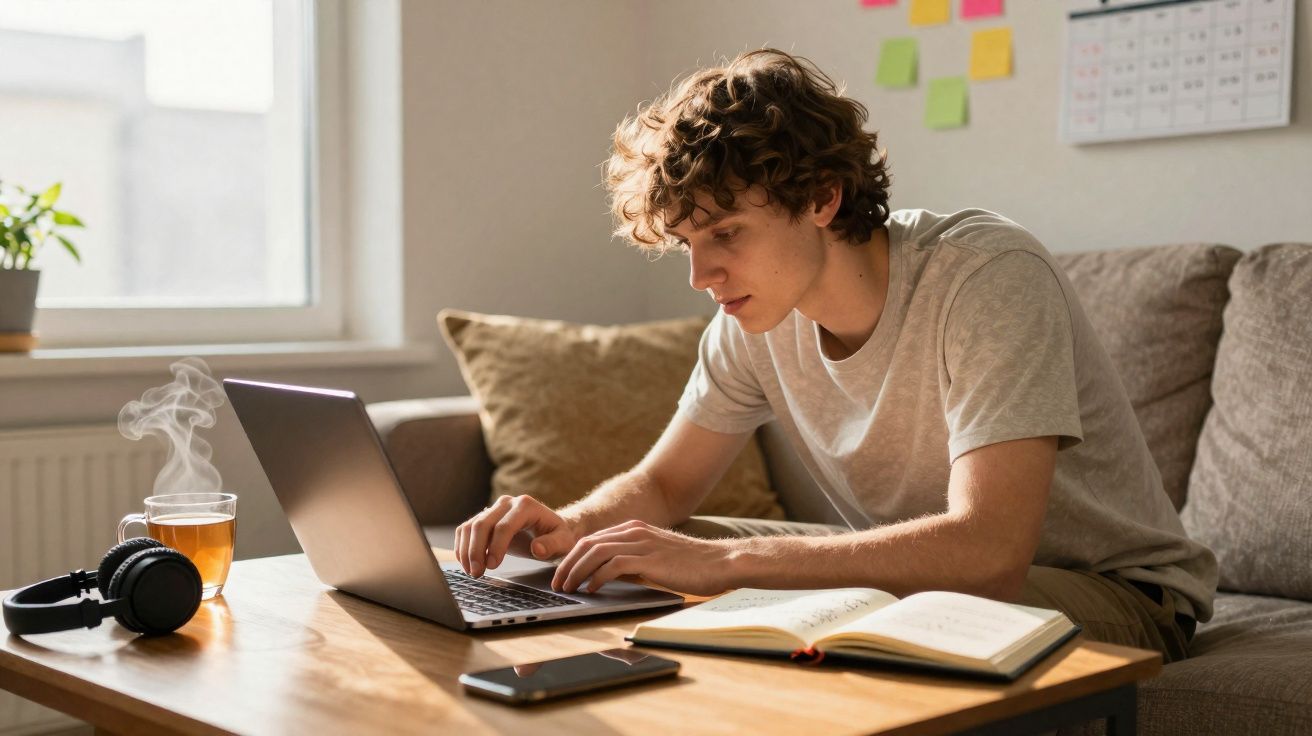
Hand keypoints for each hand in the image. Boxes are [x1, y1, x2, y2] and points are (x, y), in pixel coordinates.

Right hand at [455, 495, 579, 576]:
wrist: (551, 528)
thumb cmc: (559, 535)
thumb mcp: (563, 541)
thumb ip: (553, 545)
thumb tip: (537, 549)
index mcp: (526, 506)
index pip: (504, 526)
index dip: (496, 547)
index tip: (492, 566)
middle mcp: (507, 503)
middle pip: (482, 524)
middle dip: (476, 550)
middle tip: (477, 573)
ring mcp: (494, 509)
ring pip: (470, 527)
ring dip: (466, 551)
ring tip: (473, 572)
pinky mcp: (485, 518)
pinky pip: (466, 530)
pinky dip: (463, 547)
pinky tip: (467, 564)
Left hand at [551, 520, 735, 596]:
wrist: (720, 562)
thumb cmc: (691, 564)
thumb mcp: (656, 557)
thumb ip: (633, 561)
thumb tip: (609, 576)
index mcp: (634, 528)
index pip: (593, 539)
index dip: (572, 557)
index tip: (562, 574)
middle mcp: (635, 531)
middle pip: (587, 544)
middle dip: (567, 564)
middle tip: (557, 583)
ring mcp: (642, 543)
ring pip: (595, 552)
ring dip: (577, 571)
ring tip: (568, 588)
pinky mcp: (649, 559)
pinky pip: (613, 565)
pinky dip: (597, 577)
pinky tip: (592, 589)